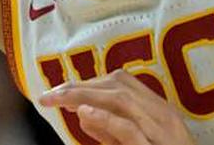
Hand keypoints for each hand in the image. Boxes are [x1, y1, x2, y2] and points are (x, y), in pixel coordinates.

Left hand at [39, 70, 196, 144]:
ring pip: (122, 100)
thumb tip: (83, 114)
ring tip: (58, 99)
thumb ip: (110, 132)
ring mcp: (162, 131)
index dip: (90, 82)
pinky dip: (106, 118)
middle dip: (81, 86)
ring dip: (85, 95)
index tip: (62, 91)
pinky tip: (83, 114)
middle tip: (50, 95)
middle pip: (119, 86)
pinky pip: (130, 128)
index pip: (122, 84)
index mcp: (159, 112)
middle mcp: (163, 116)